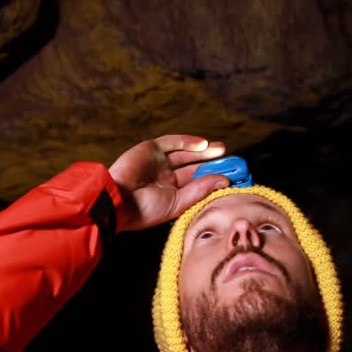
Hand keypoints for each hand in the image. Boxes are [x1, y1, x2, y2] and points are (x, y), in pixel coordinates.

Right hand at [108, 134, 230, 231]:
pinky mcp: (149, 149)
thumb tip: (224, 180)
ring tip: (221, 150)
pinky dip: (187, 142)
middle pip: (193, 166)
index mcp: (169, 193)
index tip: (233, 175)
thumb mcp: (178, 203)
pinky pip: (172, 142)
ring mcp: (156, 162)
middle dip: (212, 162)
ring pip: (185, 153)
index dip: (213, 177)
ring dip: (203, 151)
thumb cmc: (144, 210)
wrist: (118, 200)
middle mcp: (164, 176)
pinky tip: (203, 145)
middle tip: (231, 159)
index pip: (196, 182)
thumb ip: (200, 190)